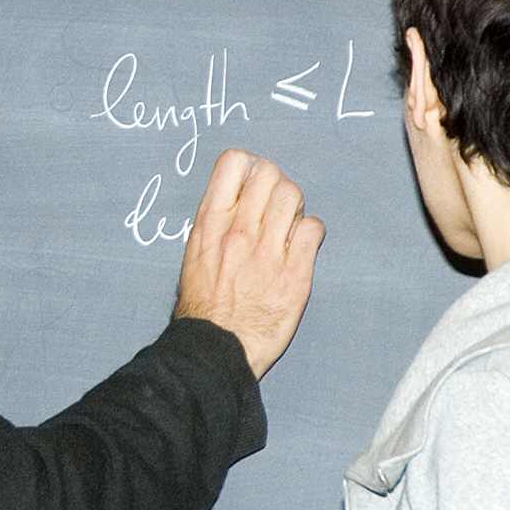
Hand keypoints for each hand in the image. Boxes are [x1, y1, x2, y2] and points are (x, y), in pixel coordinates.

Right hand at [174, 149, 324, 381]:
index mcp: (210, 224)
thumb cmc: (203, 305)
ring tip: (286, 228)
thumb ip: (217, 222)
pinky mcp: (295, 274)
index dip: (249, 167)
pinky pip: (314, 229)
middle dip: (275, 185)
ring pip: (293, 196)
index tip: (252, 184)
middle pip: (270, 174)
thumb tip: (239, 195)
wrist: (216, 347)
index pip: (234, 163)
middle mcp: (239, 232)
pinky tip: (299, 247)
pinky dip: (310, 232)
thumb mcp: (195, 254)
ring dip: (294, 207)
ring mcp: (268, 252)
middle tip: (273, 208)